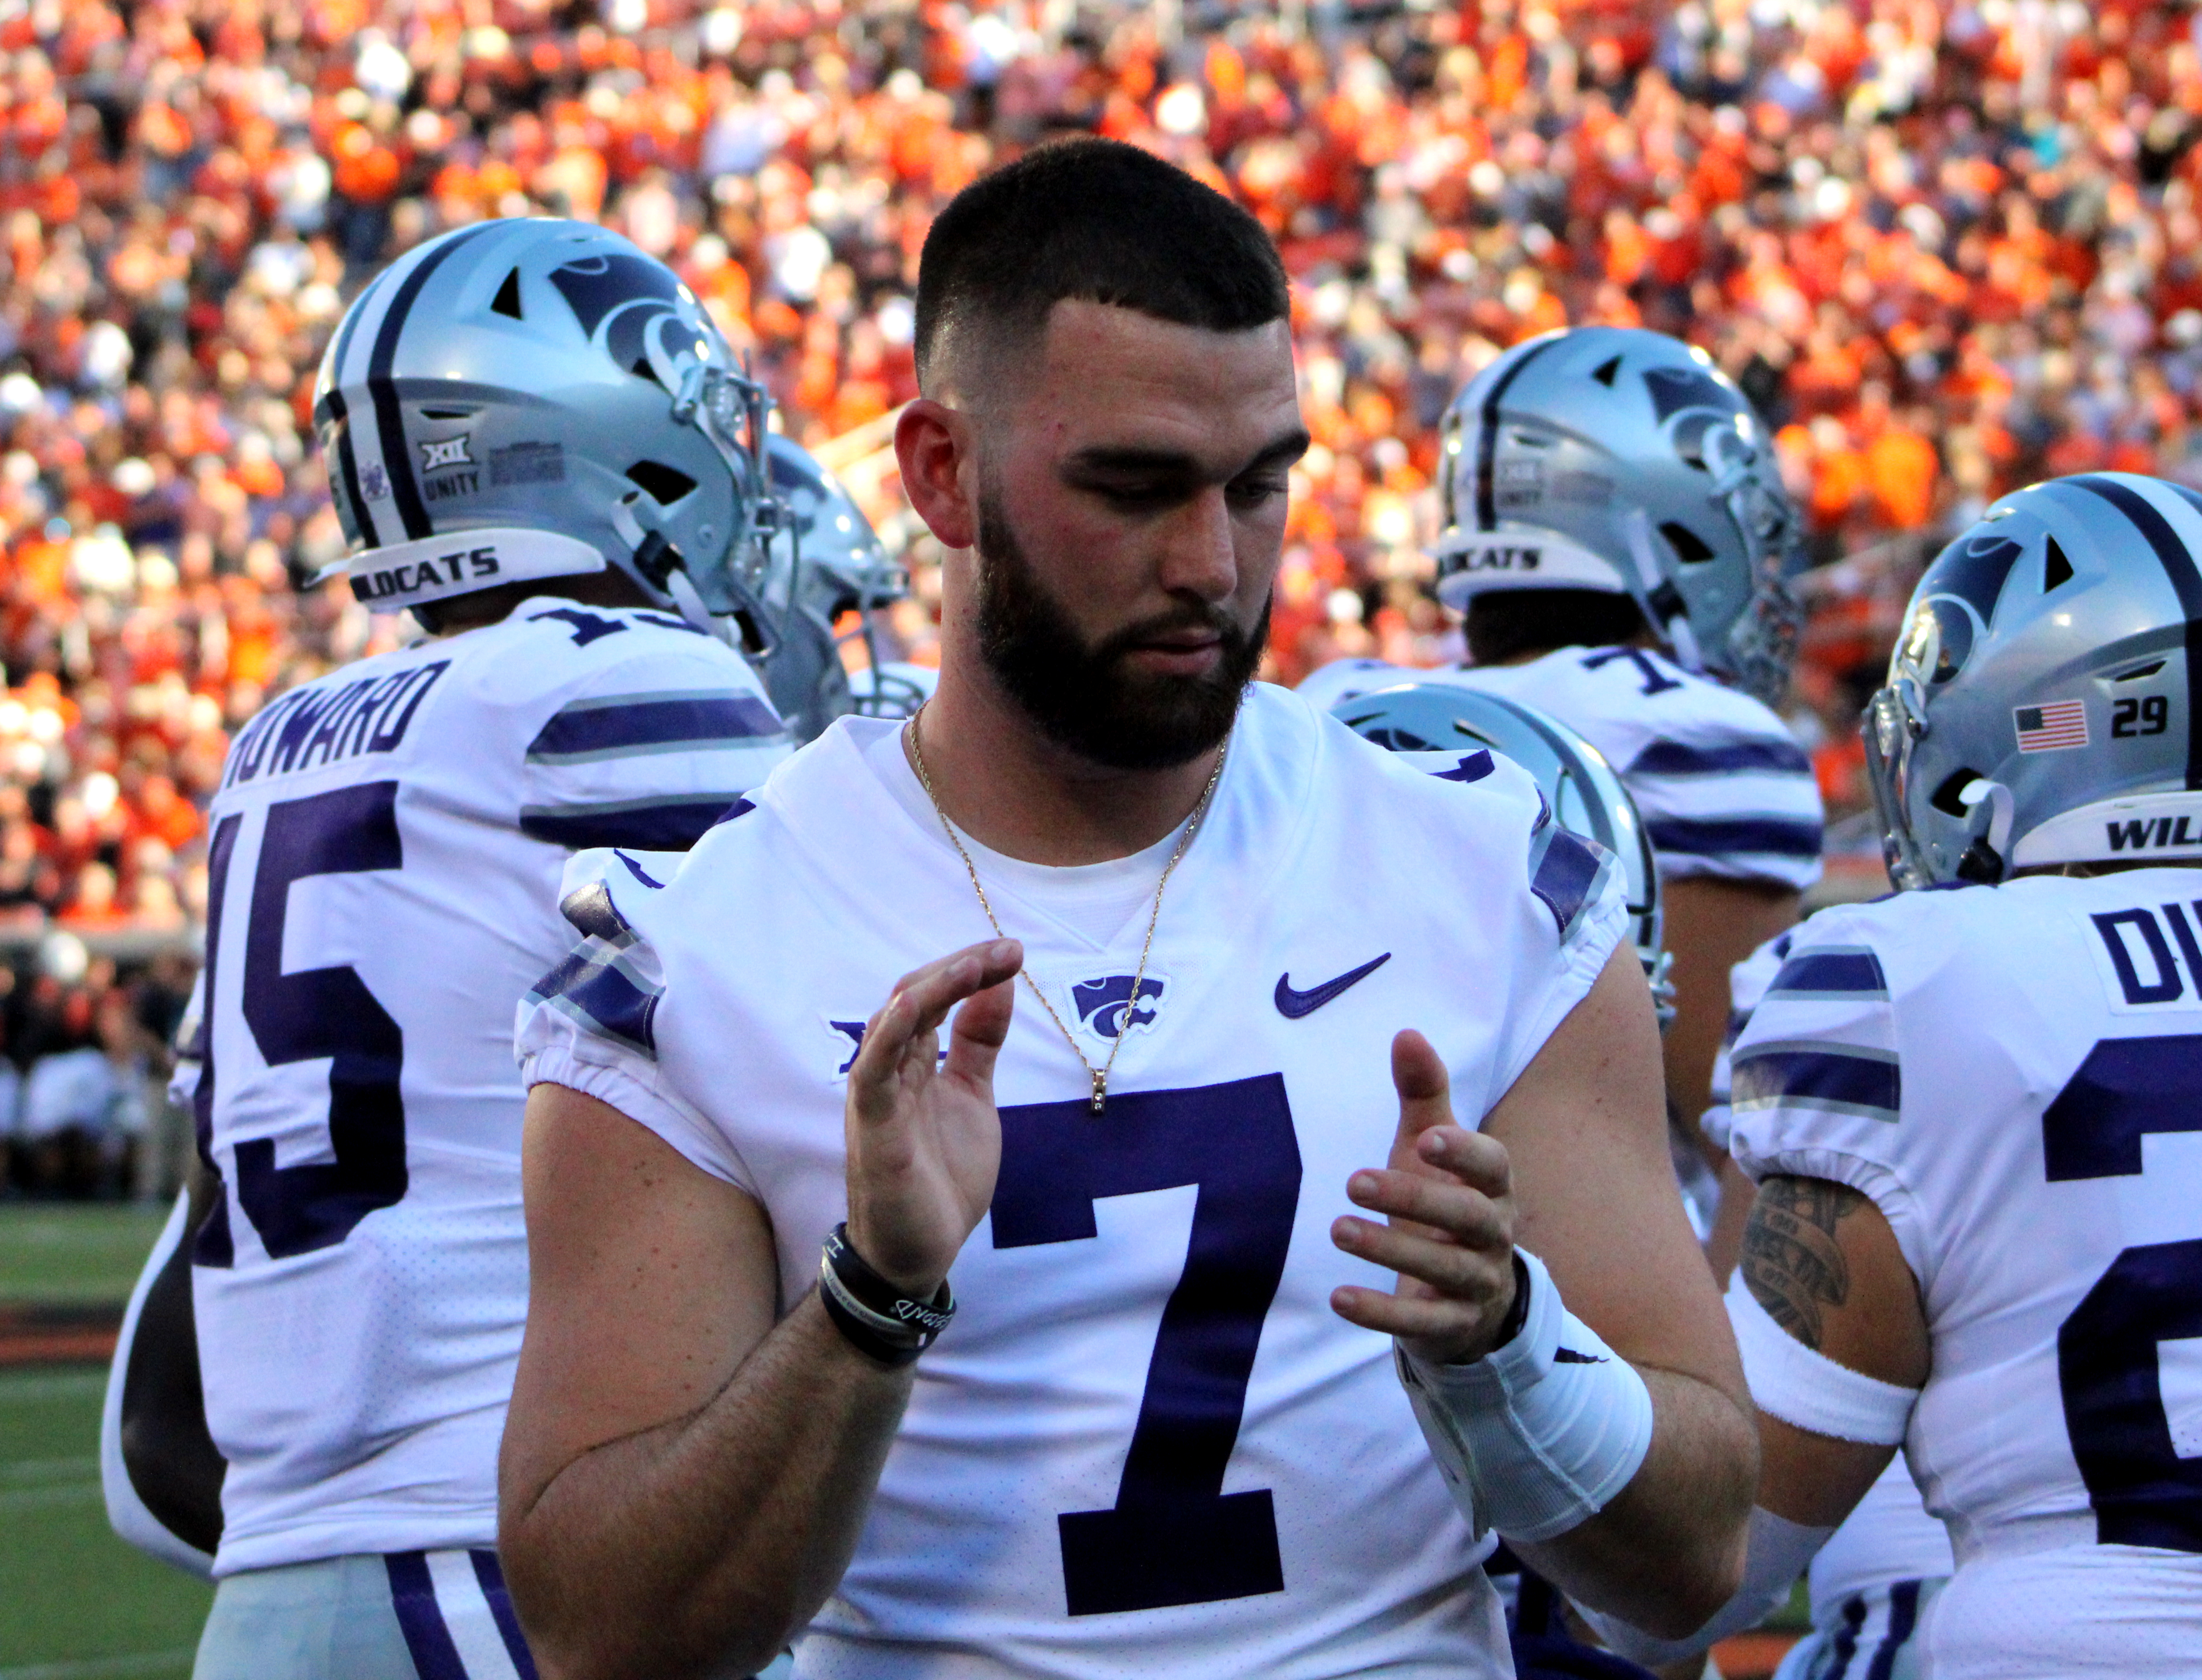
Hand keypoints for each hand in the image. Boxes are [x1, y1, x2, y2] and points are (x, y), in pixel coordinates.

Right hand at [844, 938, 1021, 1295]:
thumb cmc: (939, 1175)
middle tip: (1006, 951)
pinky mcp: (873, 1130)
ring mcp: (878, 1097)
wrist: (920, 1252)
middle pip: (913, 997)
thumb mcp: (973, 1096)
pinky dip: (889, 1036)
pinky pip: (871, 1073)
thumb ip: (977, 1043)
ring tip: (972, 965)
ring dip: (931, 989)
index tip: (1013, 952)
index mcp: (915, 1062)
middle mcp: (891, 1070)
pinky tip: (911, 1006)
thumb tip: (1000, 986)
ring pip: (892, 1025)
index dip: (971, 968)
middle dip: (960, 968)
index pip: (935, 996)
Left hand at [1329, 1028, 1519, 1364]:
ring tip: (1337, 1229)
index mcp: (1493, 1187)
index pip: (1493, 1165)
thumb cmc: (1446, 1203)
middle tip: (1352, 1180)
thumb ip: (1423, 1094)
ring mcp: (1477, 1284)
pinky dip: (1381, 1312)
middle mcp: (1493, 1235)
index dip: (1464, 1153)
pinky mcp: (1453, 1325)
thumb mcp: (1432, 1149)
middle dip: (1413, 1198)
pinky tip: (1338, 1297)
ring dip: (1390, 1250)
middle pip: (1466, 1218)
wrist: (1475, 1296)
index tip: (1427, 1137)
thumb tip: (1406, 1032)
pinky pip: (1421, 1322)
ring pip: (1443, 1269)